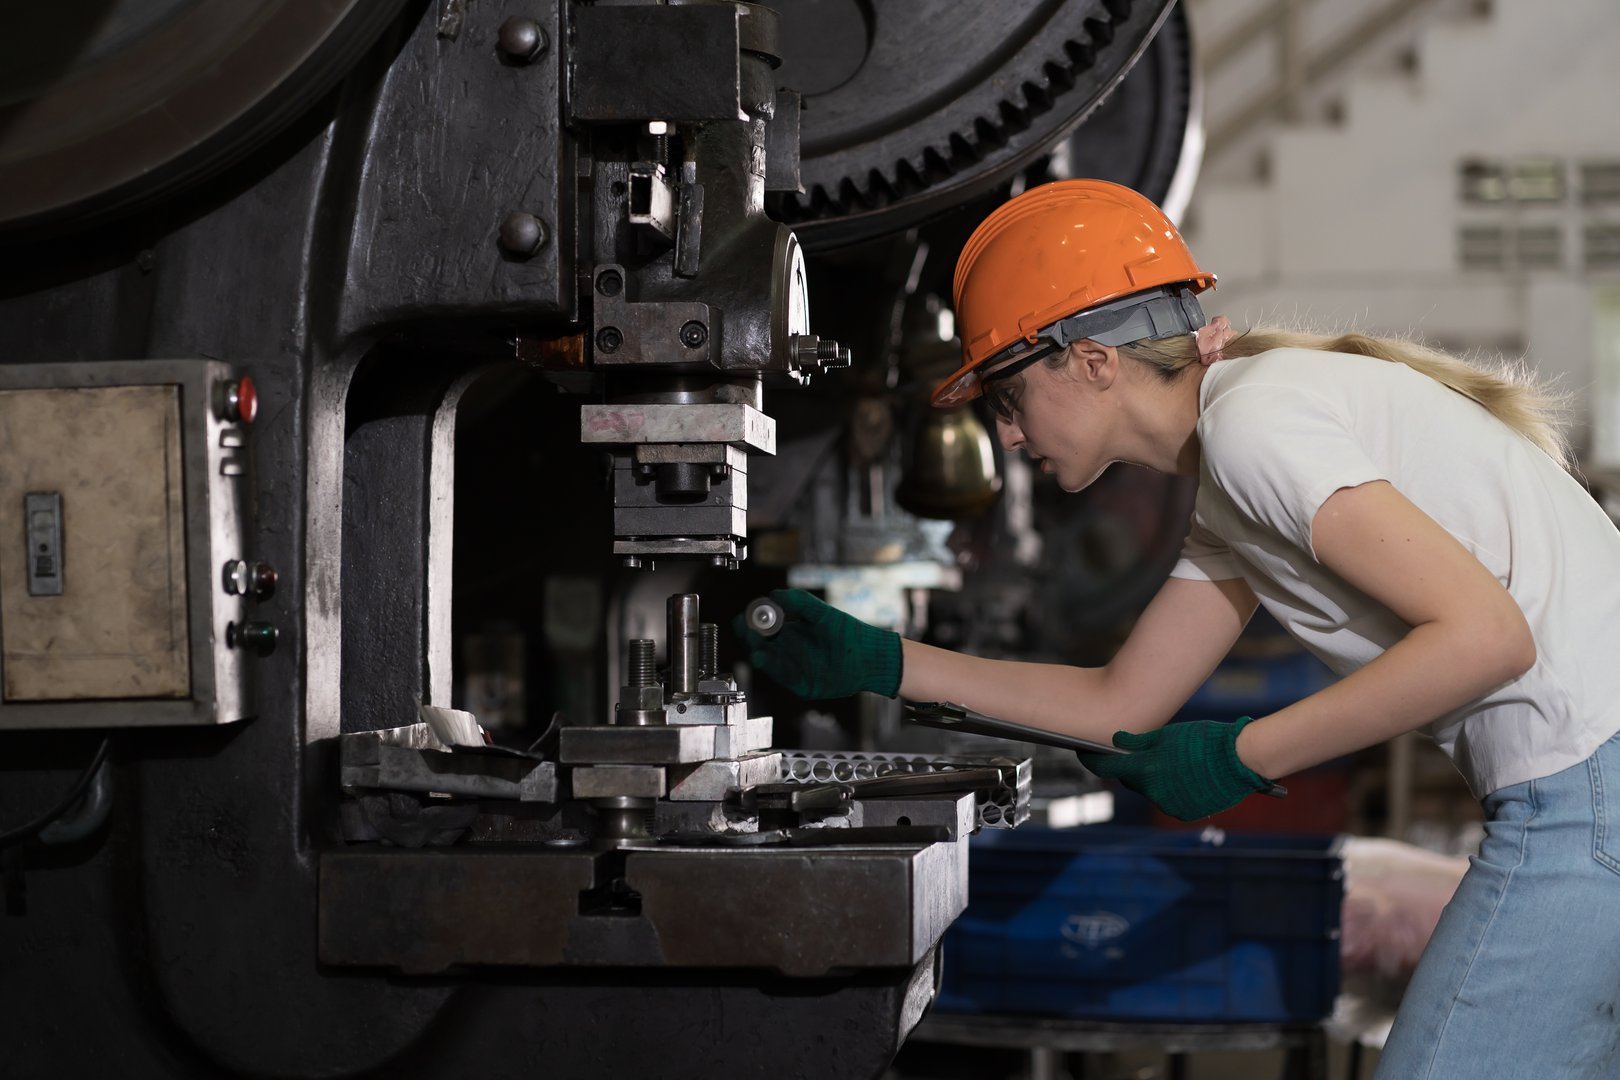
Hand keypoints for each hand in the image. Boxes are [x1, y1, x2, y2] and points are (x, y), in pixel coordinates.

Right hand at [732, 589, 901, 699]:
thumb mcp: (822, 613)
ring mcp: (794, 668)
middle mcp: (788, 651)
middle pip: (760, 646)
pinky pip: (783, 677)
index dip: (751, 623)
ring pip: (769, 662)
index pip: (762, 629)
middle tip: (744, 629)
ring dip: (758, 654)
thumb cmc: (848, 633)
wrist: (870, 656)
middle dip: (750, 638)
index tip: (745, 616)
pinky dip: (773, 669)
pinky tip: (765, 658)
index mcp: (790, 633)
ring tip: (755, 648)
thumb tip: (774, 594)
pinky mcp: (802, 684)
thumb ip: (799, 602)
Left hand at [1077, 717, 1274, 820]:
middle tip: (1137, 752)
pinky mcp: (1186, 813)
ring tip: (1173, 762)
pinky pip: (1170, 801)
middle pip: (1132, 780)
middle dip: (1131, 768)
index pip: (1108, 767)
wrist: (1241, 761)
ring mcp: (1170, 806)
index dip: (1093, 759)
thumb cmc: (1205, 741)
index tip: (1084, 752)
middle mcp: (1154, 793)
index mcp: (1146, 770)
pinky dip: (1171, 790)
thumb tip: (1116, 742)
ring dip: (1154, 779)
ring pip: (1152, 791)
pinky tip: (1186, 776)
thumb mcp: (1168, 736)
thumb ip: (1139, 743)